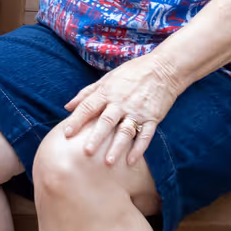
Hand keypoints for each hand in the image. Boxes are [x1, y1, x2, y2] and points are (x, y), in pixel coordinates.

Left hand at [57, 52, 183, 167]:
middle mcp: (121, 102)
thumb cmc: (132, 73)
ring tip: (108, 162)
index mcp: (107, 92)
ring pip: (125, 131)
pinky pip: (145, 135)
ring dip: (117, 147)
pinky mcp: (153, 117)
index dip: (76, 120)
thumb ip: (87, 93)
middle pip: (106, 121)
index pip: (88, 107)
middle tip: (86, 152)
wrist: (164, 68)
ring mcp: (138, 111)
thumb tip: (67, 106)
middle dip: (96, 137)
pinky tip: (130, 161)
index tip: (66, 133)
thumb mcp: (107, 78)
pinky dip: (139, 149)